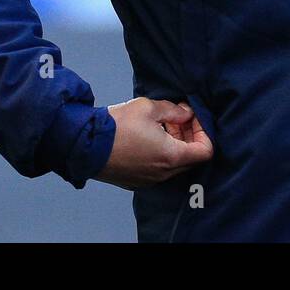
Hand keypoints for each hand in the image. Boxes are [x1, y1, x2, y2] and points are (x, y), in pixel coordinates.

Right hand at [92, 97, 213, 189]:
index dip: (204, 132)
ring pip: (173, 163)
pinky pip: (157, 168)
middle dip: (188, 135)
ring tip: (160, 124)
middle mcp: (163, 174)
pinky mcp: (135, 181)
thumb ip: (174, 110)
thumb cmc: (118, 126)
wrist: (84, 145)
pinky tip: (146, 137)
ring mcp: (149, 180)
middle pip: (190, 157)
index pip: (205, 151)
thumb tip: (187, 113)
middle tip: (176, 117)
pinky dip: (160, 153)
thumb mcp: (149, 108)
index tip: (192, 118)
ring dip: (173, 144)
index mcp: (171, 157)